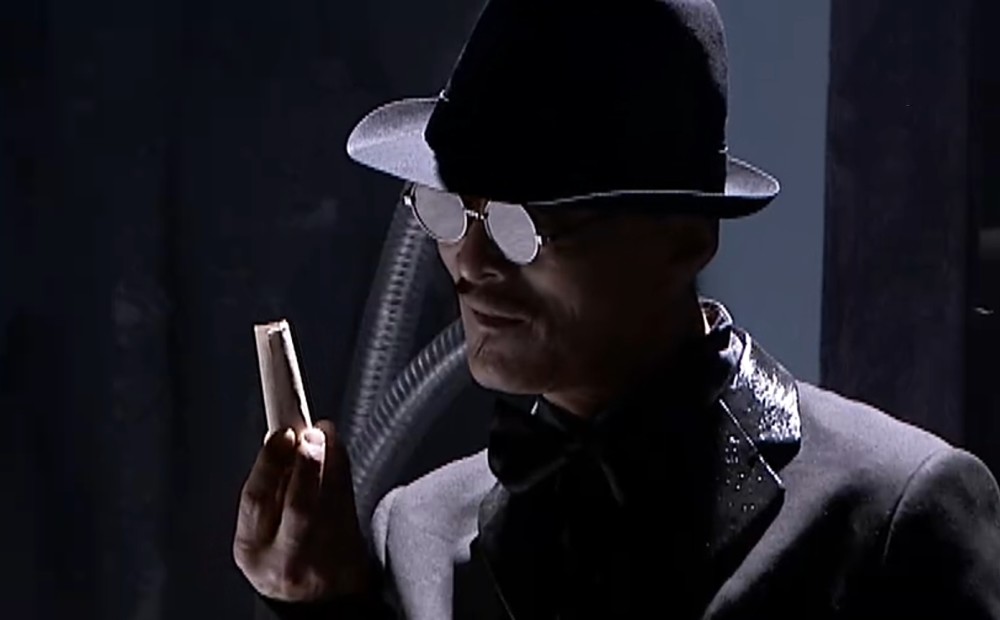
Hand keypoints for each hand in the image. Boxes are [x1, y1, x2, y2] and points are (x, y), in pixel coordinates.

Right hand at [233, 420, 373, 601]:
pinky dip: (344, 473)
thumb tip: (283, 441)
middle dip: (306, 464)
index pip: (256, 500)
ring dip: (330, 461)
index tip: (281, 435)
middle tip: (310, 435)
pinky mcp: (350, 556)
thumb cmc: (286, 559)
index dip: (269, 463)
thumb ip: (269, 493)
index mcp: (252, 549)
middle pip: (299, 505)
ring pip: (330, 503)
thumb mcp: (261, 534)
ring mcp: (321, 559)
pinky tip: (338, 453)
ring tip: (325, 436)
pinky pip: (349, 506)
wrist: (318, 605)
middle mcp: (285, 558)